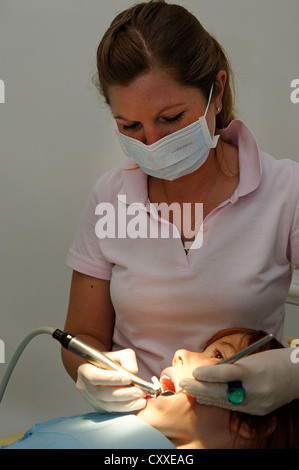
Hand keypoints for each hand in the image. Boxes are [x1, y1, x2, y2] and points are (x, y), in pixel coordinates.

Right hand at [76, 349, 146, 412]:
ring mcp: (91, 400)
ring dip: (127, 403)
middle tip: (140, 391)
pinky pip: (112, 412)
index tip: (128, 379)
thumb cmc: (109, 362)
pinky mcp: (99, 409)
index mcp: (85, 370)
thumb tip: (133, 370)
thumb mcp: (117, 354)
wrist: (103, 372)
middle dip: (124, 393)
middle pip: (102, 393)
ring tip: (142, 399)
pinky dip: (126, 408)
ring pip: (108, 405)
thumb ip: (126, 357)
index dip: (111, 379)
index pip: (94, 376)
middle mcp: (85, 387)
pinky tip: (138, 404)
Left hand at [180, 347, 298, 414]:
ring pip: (226, 402)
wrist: (296, 376)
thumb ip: (231, 367)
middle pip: (223, 392)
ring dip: (206, 396)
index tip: (194, 373)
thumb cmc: (273, 361)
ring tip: (189, 391)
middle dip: (200, 388)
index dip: (209, 375)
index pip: (227, 374)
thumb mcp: (251, 359)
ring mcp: (257, 403)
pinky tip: (206, 398)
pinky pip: (235, 407)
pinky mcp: (258, 411)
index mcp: (254, 372)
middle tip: (183, 384)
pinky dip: (219, 401)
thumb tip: (210, 372)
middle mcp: (256, 390)